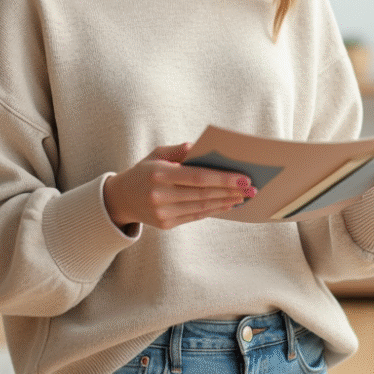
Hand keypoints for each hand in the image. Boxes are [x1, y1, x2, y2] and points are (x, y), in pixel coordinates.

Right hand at [102, 142, 255, 229]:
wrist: (122, 198)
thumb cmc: (145, 171)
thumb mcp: (158, 154)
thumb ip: (180, 151)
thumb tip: (204, 148)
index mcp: (158, 174)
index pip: (197, 177)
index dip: (222, 178)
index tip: (243, 177)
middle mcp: (159, 195)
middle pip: (203, 194)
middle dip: (230, 191)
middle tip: (251, 188)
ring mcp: (162, 213)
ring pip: (202, 207)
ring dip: (225, 202)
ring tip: (243, 197)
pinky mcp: (166, 225)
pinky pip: (195, 216)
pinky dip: (213, 210)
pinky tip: (226, 205)